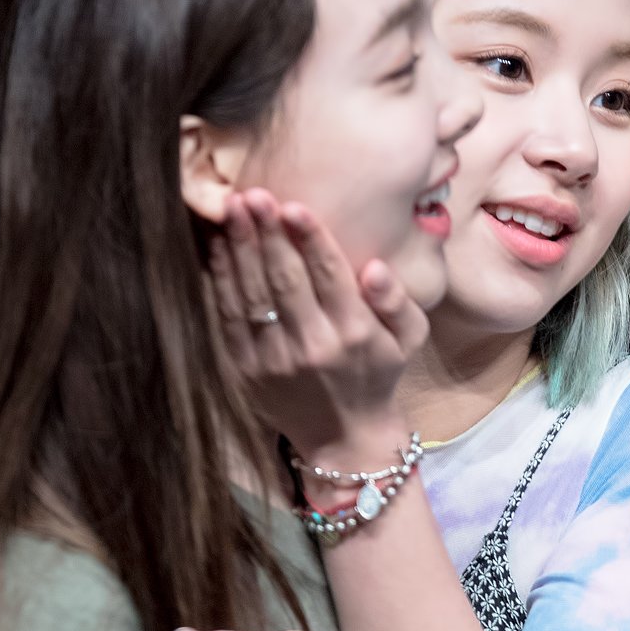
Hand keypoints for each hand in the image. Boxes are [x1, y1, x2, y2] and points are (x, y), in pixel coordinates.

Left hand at [207, 187, 427, 465]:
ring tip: (234, 208)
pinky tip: (220, 246)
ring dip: (241, 247)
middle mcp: (314, 346)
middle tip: (254, 194)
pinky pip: (230, 317)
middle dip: (269, 233)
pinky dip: (223, 279)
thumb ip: (398, 301)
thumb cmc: (378, 374)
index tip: (293, 205)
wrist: (344, 437)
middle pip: (285, 279)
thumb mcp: (408, 341)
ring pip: (253, 294)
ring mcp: (275, 360)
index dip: (309, 238)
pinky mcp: (246, 369)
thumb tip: (375, 268)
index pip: (329, 275)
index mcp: (355, 334)